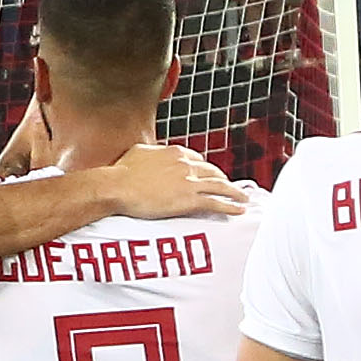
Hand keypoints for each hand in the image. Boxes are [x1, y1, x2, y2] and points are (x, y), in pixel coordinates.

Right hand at [93, 141, 253, 221]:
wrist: (117, 186)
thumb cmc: (121, 172)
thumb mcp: (138, 152)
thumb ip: (153, 151)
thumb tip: (154, 152)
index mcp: (174, 152)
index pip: (197, 159)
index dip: (205, 168)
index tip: (209, 175)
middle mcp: (186, 165)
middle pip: (213, 171)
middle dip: (223, 179)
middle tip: (229, 187)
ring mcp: (189, 182)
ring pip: (220, 186)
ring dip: (235, 192)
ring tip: (244, 198)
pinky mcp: (189, 200)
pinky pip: (216, 202)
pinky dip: (231, 205)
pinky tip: (239, 209)